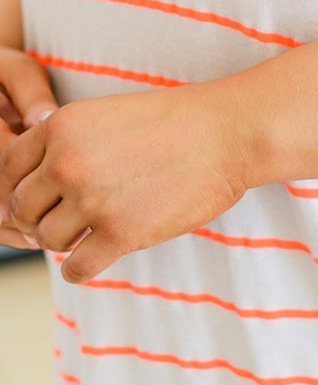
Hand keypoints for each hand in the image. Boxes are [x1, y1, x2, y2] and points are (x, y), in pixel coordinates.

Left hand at [0, 82, 252, 285]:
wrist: (229, 133)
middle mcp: (68, 162)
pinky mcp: (122, 233)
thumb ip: (68, 143)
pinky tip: (98, 257)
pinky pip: (77, 268)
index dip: (25, 187)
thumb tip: (39, 188)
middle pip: (24, 208)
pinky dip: (81, 269)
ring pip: (49, 239)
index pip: (10, 169)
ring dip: (67, 241)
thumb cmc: (176, 122)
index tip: (44, 197)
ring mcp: (93, 199)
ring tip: (93, 232)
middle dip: (42, 216)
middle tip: (70, 219)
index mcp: (62, 127)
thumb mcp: (107, 115)